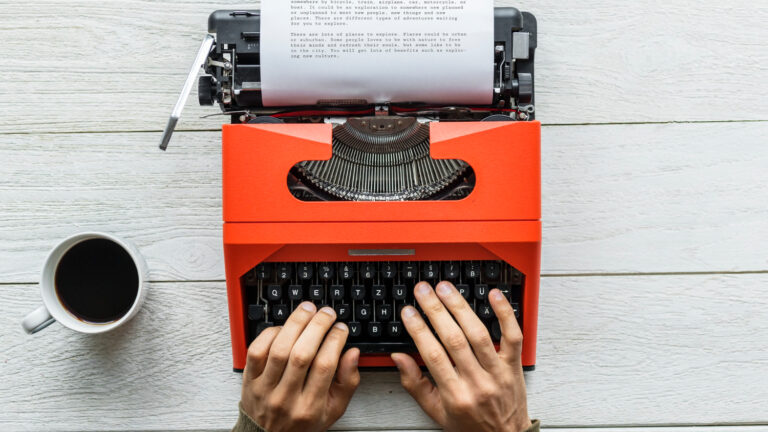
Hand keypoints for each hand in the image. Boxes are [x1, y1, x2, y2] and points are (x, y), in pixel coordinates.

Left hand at [241, 302, 360, 431]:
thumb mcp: (333, 410)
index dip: (335, 341)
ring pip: (279, 349)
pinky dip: (270, 334)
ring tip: (308, 310)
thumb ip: (347, 382)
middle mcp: (286, 399)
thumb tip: (353, 353)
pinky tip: (284, 327)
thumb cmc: (303, 422)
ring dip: (295, 324)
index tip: (341, 328)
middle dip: (317, 327)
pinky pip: (256, 351)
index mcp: (310, 407)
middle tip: (327, 313)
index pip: (325, 366)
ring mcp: (265, 389)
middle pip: (302, 354)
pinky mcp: (249, 380)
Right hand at [392, 282, 531, 431]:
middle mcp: (478, 382)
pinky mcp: (514, 365)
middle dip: (435, 310)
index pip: (433, 355)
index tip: (408, 312)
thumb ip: (415, 384)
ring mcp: (498, 372)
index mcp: (456, 395)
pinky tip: (493, 295)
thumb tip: (398, 357)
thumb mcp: (436, 411)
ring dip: (460, 307)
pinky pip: (513, 336)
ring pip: (479, 333)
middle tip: (423, 291)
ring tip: (445, 289)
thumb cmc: (470, 425)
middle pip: (455, 339)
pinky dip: (505, 313)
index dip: (418, 330)